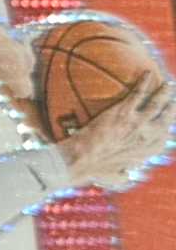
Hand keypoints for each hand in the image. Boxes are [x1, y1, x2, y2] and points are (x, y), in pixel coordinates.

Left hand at [58, 74, 175, 190]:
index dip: (166, 126)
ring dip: (164, 91)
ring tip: (167, 84)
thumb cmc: (94, 170)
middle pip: (167, 117)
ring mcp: (139, 123)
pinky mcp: (124, 112)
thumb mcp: (115, 177)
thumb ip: (123, 175)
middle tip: (173, 97)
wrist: (82, 160)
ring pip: (157, 103)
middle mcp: (149, 136)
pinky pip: (138, 93)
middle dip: (172, 106)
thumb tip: (124, 175)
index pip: (164, 135)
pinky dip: (144, 82)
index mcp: (149, 151)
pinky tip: (146, 73)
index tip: (167, 120)